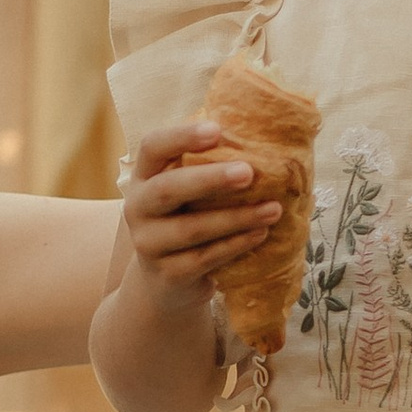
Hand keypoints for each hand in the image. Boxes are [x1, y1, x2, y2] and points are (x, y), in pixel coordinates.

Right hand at [122, 119, 281, 299]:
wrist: (166, 281)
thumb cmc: (186, 220)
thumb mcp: (188, 192)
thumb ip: (208, 166)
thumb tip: (260, 136)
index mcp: (144, 176)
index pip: (152, 147)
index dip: (181, 137)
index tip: (217, 130)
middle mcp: (137, 208)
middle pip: (167, 189)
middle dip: (210, 179)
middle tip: (248, 172)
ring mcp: (148, 243)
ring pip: (192, 228)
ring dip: (236, 217)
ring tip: (273, 209)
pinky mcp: (167, 274)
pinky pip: (204, 258)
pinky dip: (235, 245)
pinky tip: (260, 234)